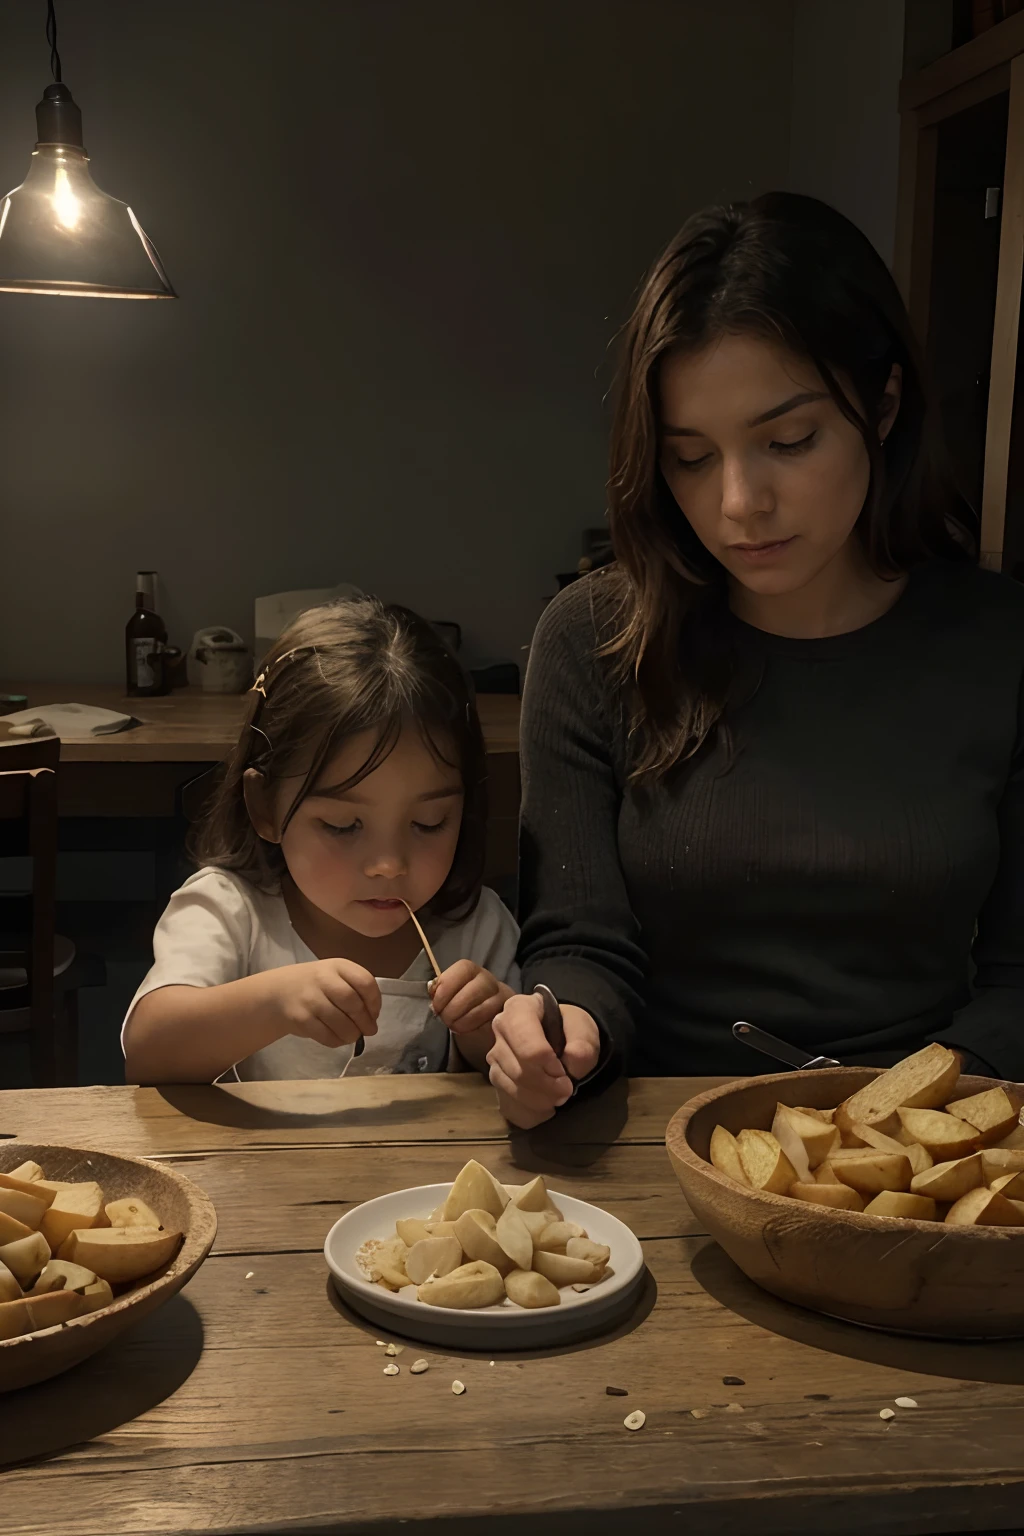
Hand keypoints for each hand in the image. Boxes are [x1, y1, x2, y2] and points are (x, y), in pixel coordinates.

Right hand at [260, 960, 379, 1050]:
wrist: (279, 992)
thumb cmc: (316, 985)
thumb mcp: (336, 976)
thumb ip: (356, 990)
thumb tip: (372, 1019)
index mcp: (338, 966)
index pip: (365, 981)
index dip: (375, 1001)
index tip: (374, 1013)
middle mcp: (323, 979)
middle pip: (353, 1003)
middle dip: (365, 1021)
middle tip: (369, 1030)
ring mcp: (310, 998)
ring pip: (340, 1022)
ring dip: (352, 1034)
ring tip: (353, 1036)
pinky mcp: (301, 1018)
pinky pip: (326, 1035)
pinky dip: (337, 1041)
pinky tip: (339, 1038)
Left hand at [429, 961, 511, 1036]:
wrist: (481, 1018)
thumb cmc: (460, 1004)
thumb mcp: (448, 995)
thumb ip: (440, 991)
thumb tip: (433, 993)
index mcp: (471, 971)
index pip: (463, 968)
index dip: (446, 986)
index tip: (436, 1004)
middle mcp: (488, 980)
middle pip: (473, 990)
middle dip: (453, 1008)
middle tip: (444, 1019)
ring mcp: (500, 997)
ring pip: (482, 1007)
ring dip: (462, 1020)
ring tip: (453, 1025)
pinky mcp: (504, 1013)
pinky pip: (489, 1020)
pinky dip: (472, 1026)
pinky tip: (464, 1029)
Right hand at [486, 994, 600, 1128]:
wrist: (561, 1036)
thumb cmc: (568, 1029)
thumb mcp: (583, 1030)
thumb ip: (582, 1046)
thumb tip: (571, 1064)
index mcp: (518, 1009)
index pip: (528, 1048)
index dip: (549, 1066)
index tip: (565, 1072)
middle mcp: (499, 1030)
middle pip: (519, 1072)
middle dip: (547, 1088)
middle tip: (568, 1089)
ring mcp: (494, 1057)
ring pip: (512, 1090)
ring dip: (540, 1102)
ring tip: (558, 1097)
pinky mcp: (495, 1081)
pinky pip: (509, 1107)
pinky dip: (531, 1113)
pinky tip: (545, 1107)